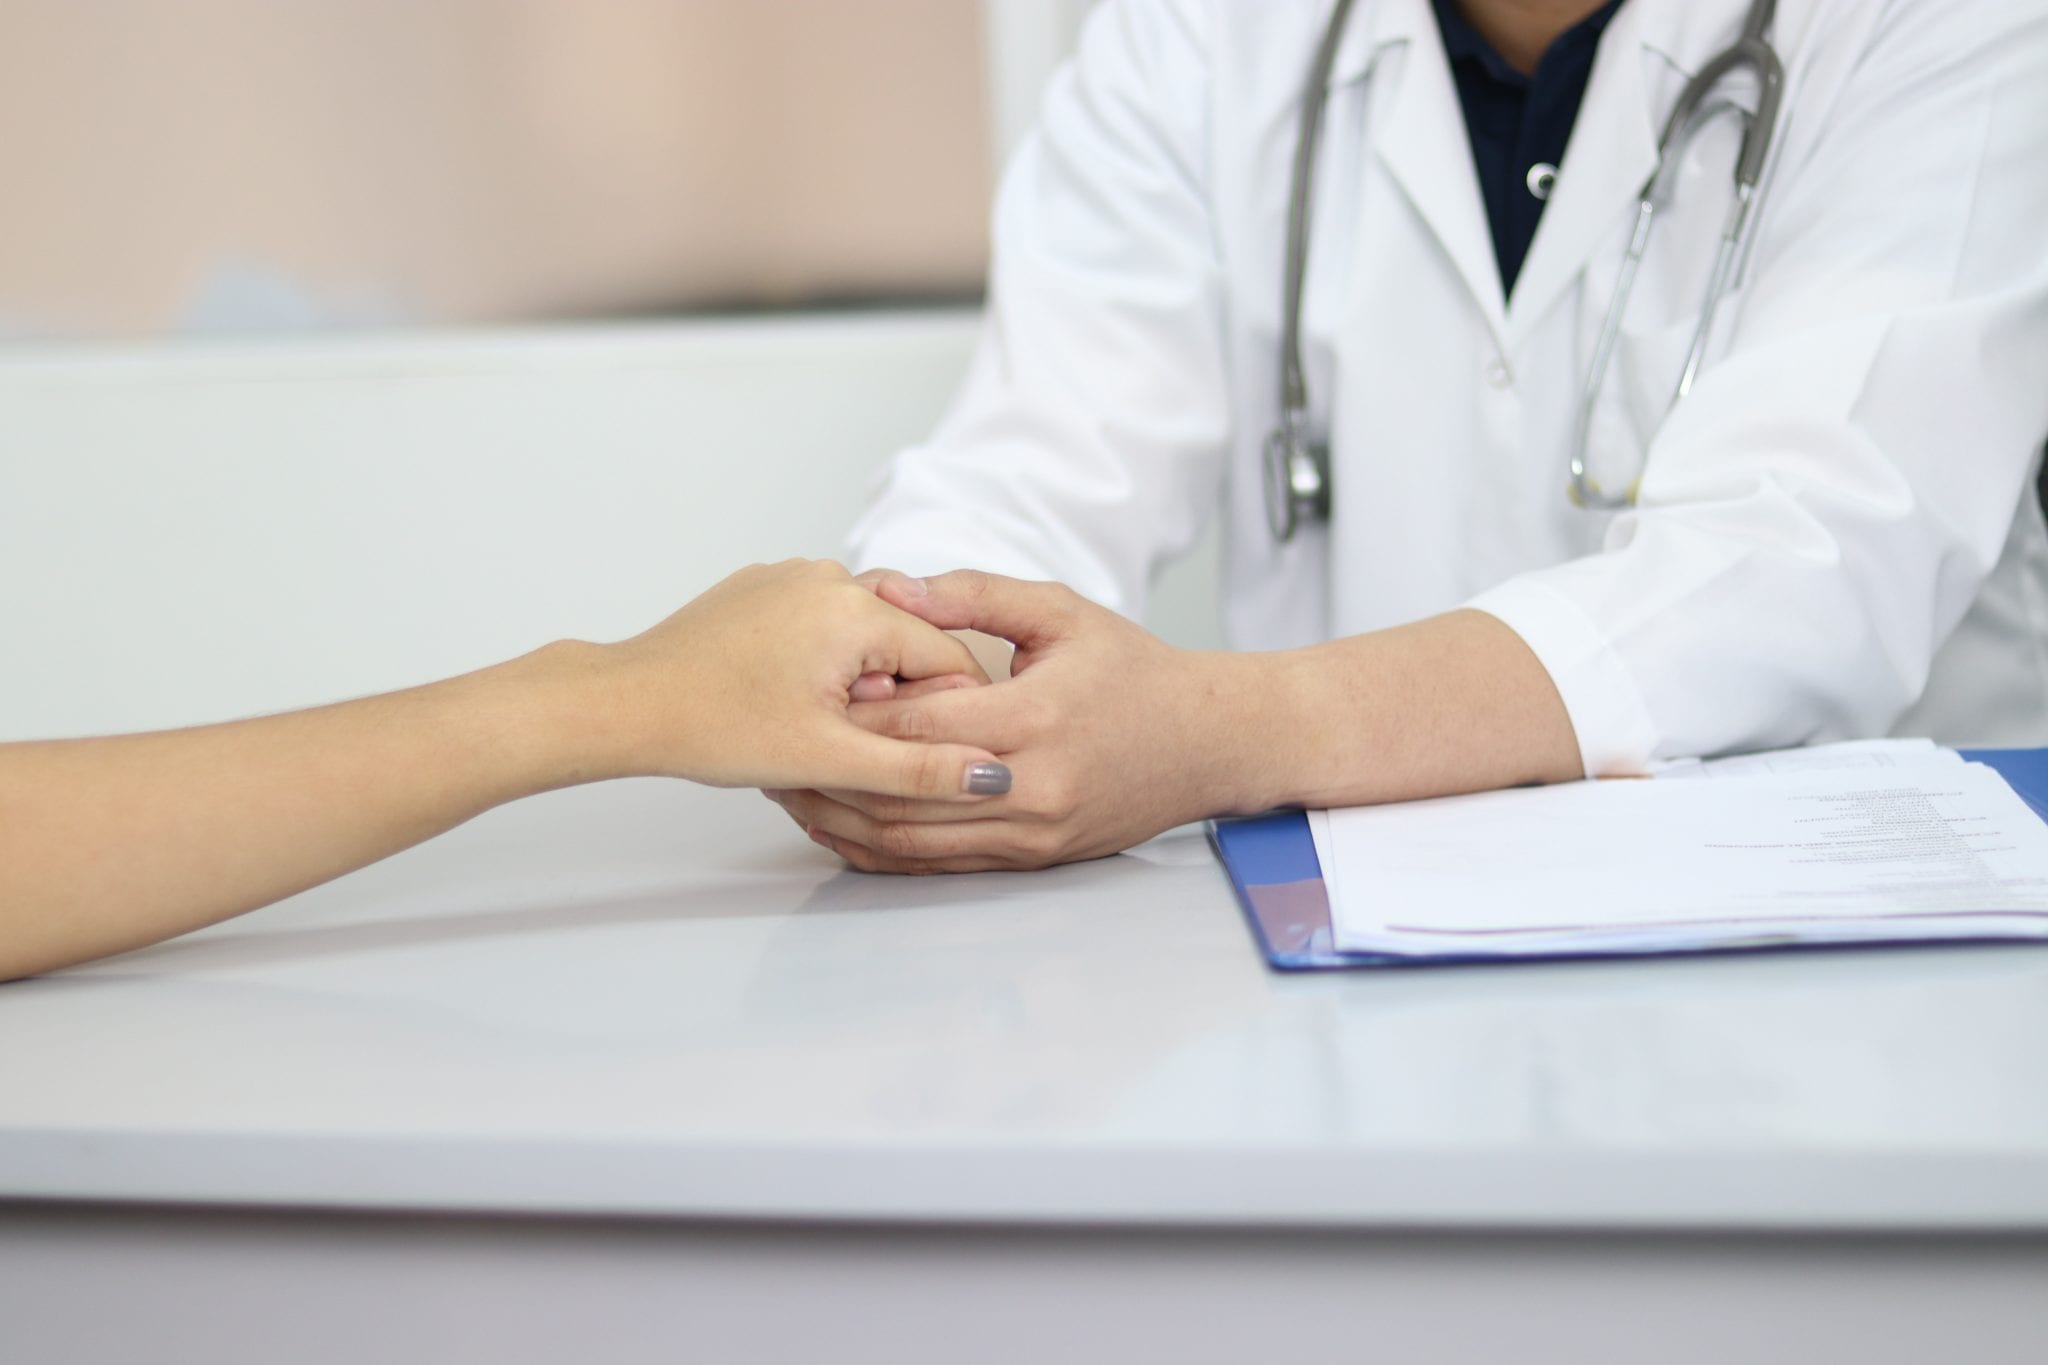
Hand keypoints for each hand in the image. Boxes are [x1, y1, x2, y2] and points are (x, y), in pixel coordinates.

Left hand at [584, 559, 1009, 799]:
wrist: (624, 703)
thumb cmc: (713, 727)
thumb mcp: (829, 758)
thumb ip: (918, 770)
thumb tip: (991, 777)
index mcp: (856, 608)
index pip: (948, 659)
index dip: (947, 715)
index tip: (924, 754)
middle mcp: (828, 576)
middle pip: (903, 644)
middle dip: (891, 699)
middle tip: (840, 742)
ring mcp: (791, 576)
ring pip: (860, 636)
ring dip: (855, 682)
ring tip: (805, 723)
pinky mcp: (763, 587)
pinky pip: (819, 624)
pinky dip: (819, 662)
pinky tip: (781, 699)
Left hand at [766, 570, 1266, 871]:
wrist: (1208, 742)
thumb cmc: (1136, 672)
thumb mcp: (1061, 612)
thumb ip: (974, 596)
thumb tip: (895, 587)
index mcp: (1036, 717)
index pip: (921, 722)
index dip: (859, 711)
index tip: (806, 693)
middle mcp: (1032, 786)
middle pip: (905, 791)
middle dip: (834, 774)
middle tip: (773, 754)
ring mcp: (1033, 832)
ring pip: (914, 840)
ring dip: (847, 822)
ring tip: (792, 795)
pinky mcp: (1033, 858)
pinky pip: (941, 866)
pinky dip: (885, 852)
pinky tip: (844, 830)